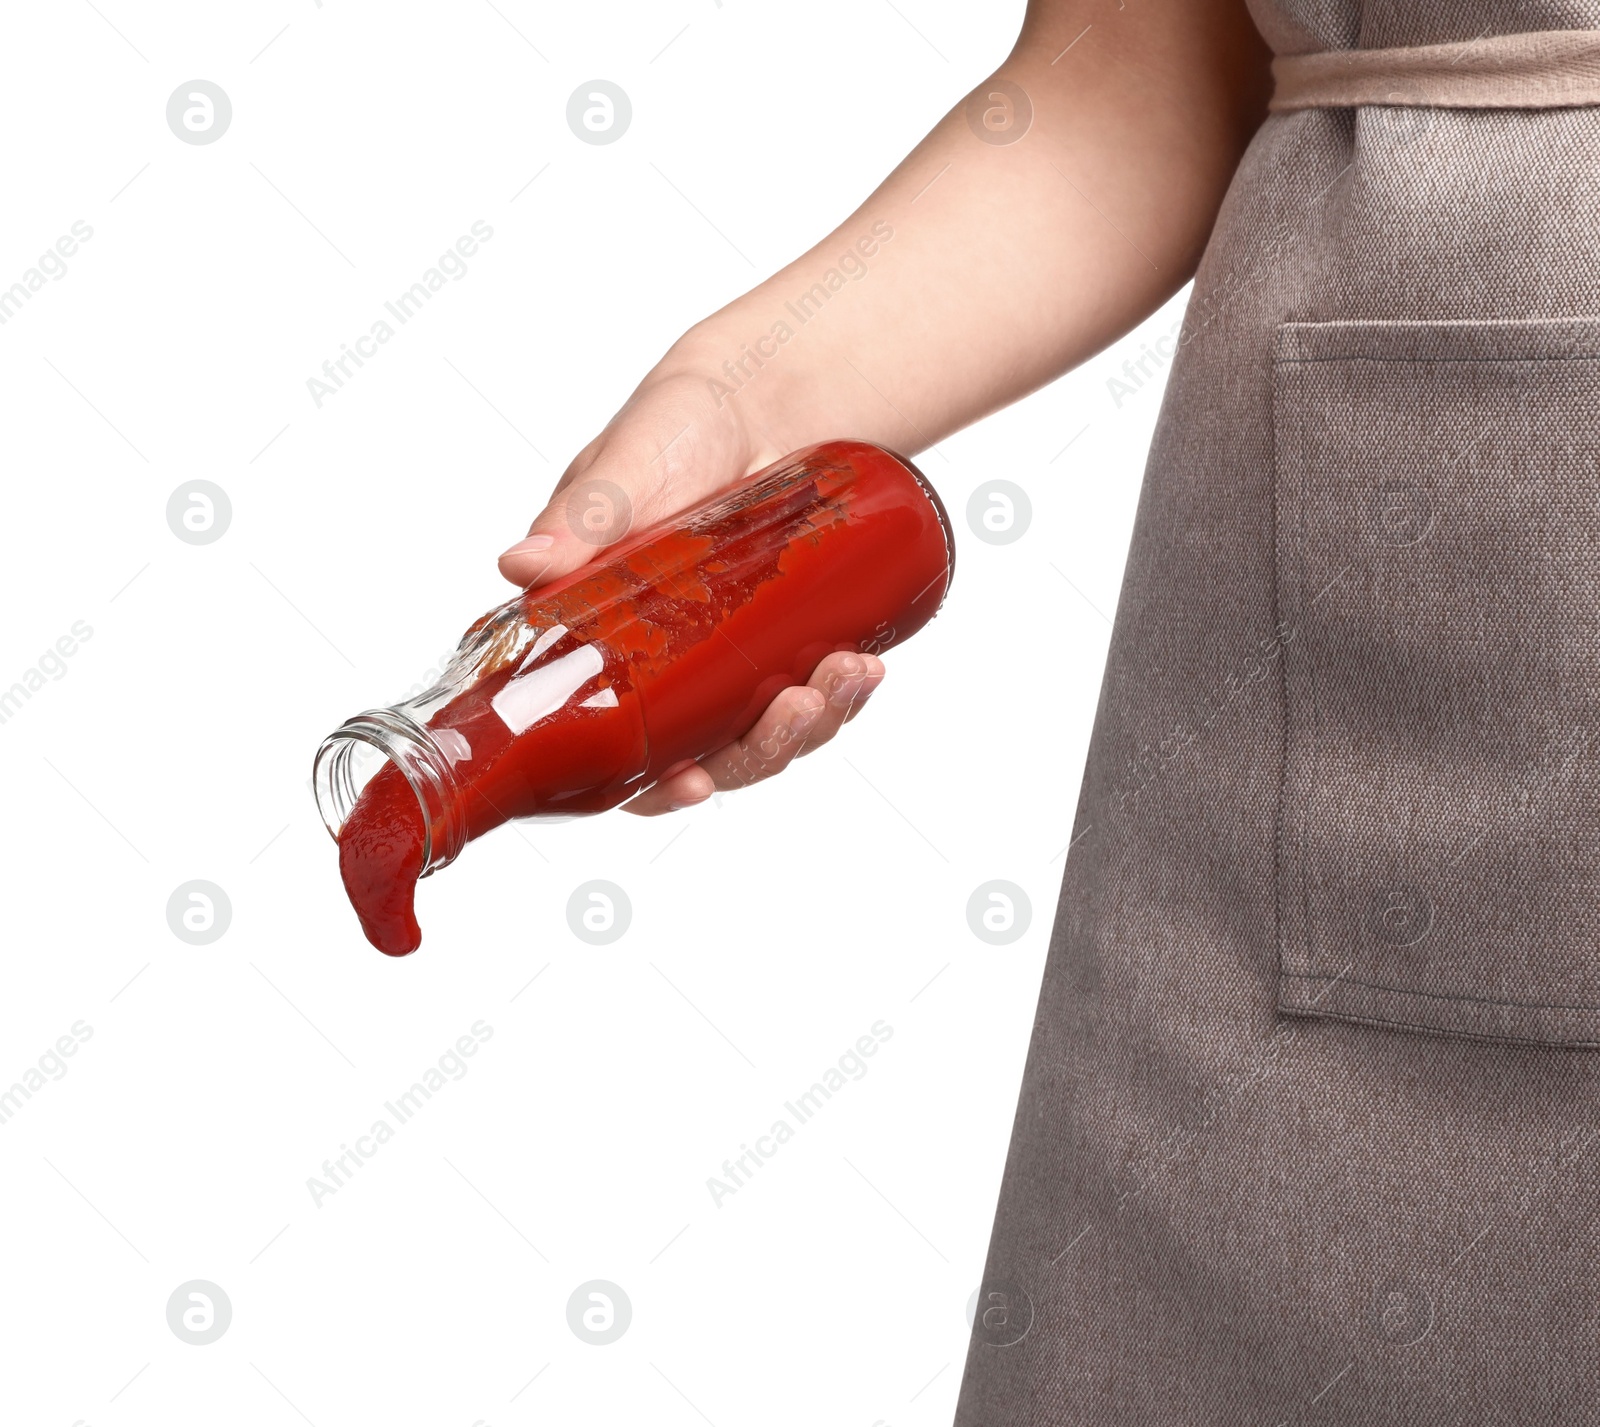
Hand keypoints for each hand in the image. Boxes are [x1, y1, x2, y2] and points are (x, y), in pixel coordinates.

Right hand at [496, 364, 885, 815]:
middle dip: (758, 753)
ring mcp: (732, 659)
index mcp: (603, 645)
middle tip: (797, 709)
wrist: (757, 395)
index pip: (618, 746)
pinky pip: (815, 695)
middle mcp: (666, 666)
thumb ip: (582, 519)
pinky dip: (844, 694)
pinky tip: (867, 669)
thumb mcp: (625, 473)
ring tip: (848, 674)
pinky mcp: (789, 642)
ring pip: (767, 733)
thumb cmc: (673, 427)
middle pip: (708, 754)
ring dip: (814, 724)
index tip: (694, 786)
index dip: (653, 786)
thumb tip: (521, 565)